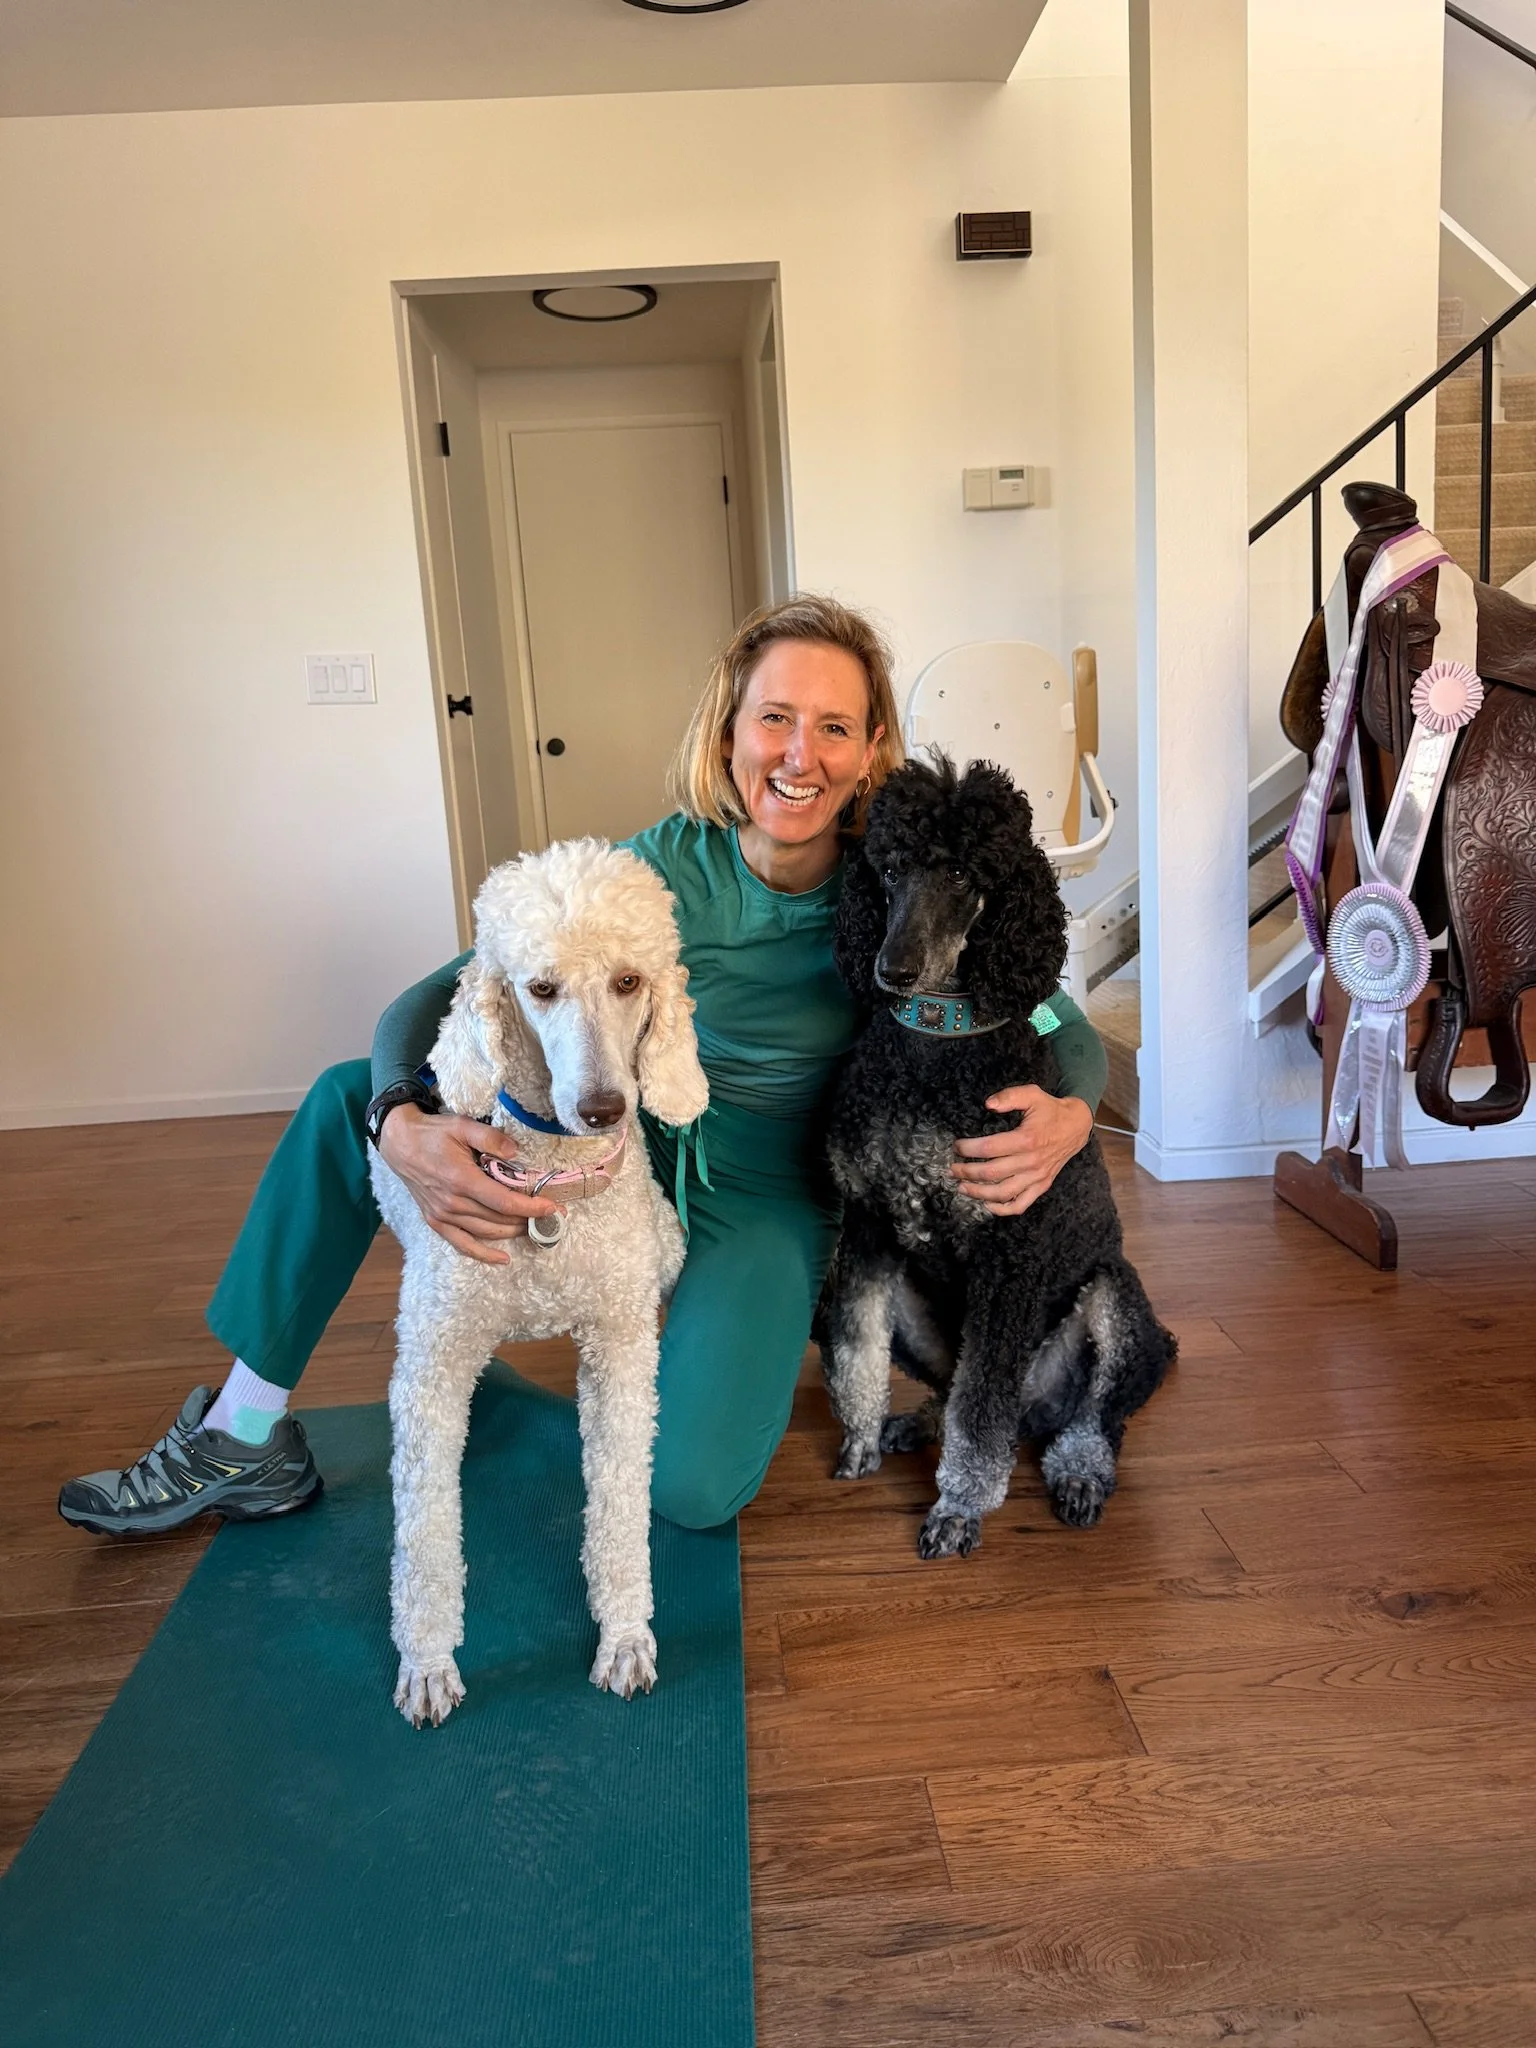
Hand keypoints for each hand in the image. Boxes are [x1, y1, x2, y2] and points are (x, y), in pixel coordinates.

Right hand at [376, 1104, 560, 1264]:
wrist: (399, 1144)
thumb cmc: (433, 1134)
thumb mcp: (462, 1126)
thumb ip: (490, 1137)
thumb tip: (515, 1151)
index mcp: (462, 1180)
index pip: (504, 1201)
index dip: (531, 1207)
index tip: (552, 1207)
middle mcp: (453, 1202)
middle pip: (499, 1219)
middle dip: (528, 1219)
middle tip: (550, 1215)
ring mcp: (443, 1215)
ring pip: (486, 1232)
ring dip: (513, 1232)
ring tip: (534, 1226)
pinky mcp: (436, 1221)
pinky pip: (462, 1244)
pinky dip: (483, 1254)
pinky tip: (502, 1259)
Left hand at [952, 1087, 1093, 1217]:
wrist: (1076, 1126)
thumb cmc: (1050, 1110)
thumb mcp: (1032, 1094)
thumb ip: (1010, 1096)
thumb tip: (988, 1104)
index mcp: (1026, 1139)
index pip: (989, 1148)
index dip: (968, 1149)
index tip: (956, 1147)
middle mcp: (1032, 1161)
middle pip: (992, 1173)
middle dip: (967, 1172)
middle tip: (952, 1169)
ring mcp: (1037, 1176)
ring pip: (1003, 1192)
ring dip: (979, 1192)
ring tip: (962, 1187)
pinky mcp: (1042, 1185)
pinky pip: (1021, 1204)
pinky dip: (1003, 1209)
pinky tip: (987, 1204)